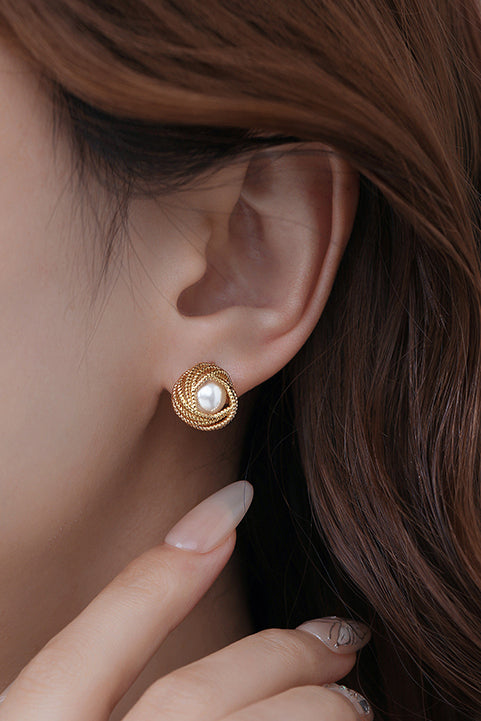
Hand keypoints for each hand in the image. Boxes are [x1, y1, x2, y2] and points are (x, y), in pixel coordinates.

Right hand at [0, 481, 372, 719]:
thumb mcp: (38, 720)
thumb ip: (77, 679)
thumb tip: (181, 579)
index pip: (88, 651)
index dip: (163, 572)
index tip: (234, 501)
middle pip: (193, 702)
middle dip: (280, 658)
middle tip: (341, 634)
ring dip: (311, 707)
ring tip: (354, 695)